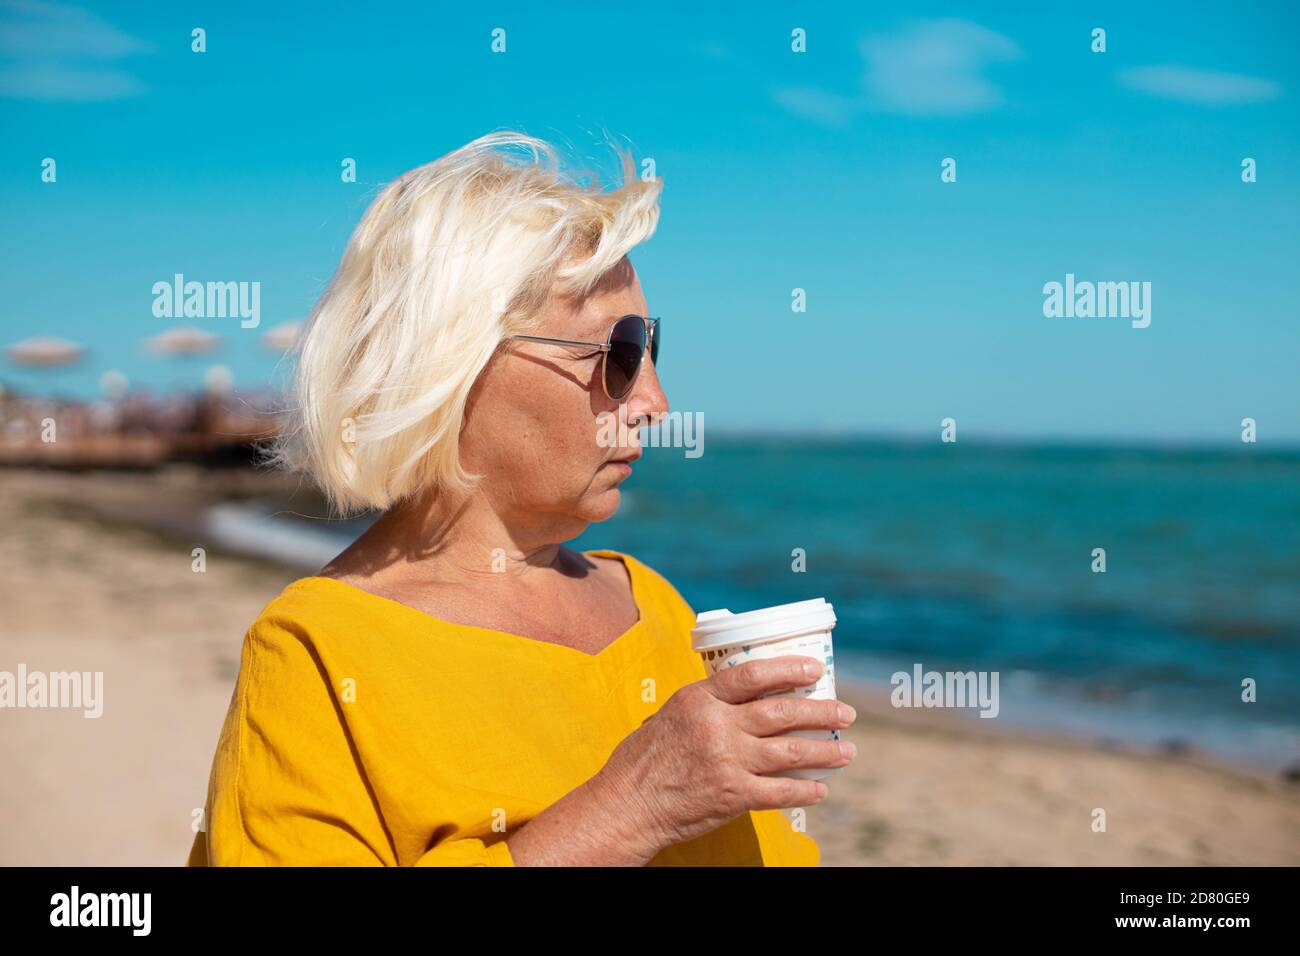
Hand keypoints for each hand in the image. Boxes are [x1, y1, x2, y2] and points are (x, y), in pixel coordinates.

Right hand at [593, 655, 856, 858]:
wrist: (626, 805)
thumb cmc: (642, 761)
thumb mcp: (669, 715)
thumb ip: (706, 705)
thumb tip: (743, 696)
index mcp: (699, 700)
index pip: (752, 675)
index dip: (788, 669)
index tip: (814, 668)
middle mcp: (716, 726)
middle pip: (780, 711)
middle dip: (820, 710)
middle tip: (845, 712)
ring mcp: (726, 761)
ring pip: (789, 750)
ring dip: (823, 750)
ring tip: (846, 750)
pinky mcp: (732, 795)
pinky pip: (780, 791)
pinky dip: (805, 789)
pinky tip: (821, 788)